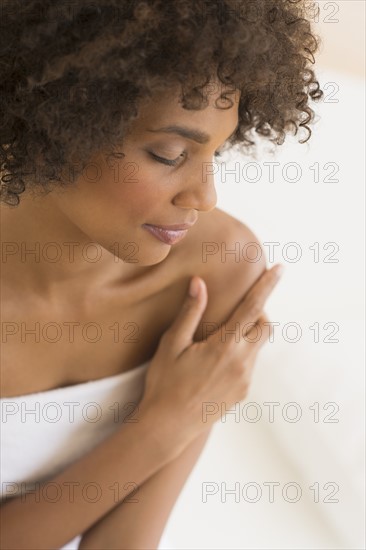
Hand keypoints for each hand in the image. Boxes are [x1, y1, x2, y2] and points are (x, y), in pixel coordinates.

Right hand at [138, 264, 283, 452]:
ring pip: (257, 347)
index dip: (267, 285)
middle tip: (237, 310)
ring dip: (247, 336)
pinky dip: (241, 354)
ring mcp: (245, 380)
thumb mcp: (172, 344)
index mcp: (225, 346)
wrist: (168, 427)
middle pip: (265, 327)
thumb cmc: (165, 383)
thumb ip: (190, 312)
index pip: (253, 307)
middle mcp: (242, 362)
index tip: (280, 269)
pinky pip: (249, 365)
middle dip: (258, 312)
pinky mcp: (243, 393)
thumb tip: (199, 283)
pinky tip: (216, 363)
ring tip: (219, 339)